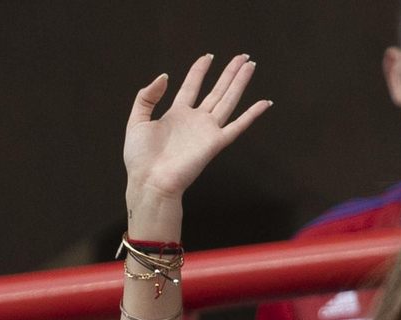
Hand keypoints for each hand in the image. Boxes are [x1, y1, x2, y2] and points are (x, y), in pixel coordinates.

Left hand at [123, 54, 270, 234]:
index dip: (199, 71)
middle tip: (242, 56)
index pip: (191, 87)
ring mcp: (206, 131)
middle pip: (216, 91)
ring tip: (250, 65)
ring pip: (228, 101)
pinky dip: (251, 115)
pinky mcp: (215, 143)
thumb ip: (146, 97)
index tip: (208, 57)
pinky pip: (237, 126)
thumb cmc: (140, 158)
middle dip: (229, 73)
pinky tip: (264, 103)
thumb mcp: (136, 122)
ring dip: (240, 83)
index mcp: (175, 115)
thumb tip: (165, 76)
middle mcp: (194, 120)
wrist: (150, 181)